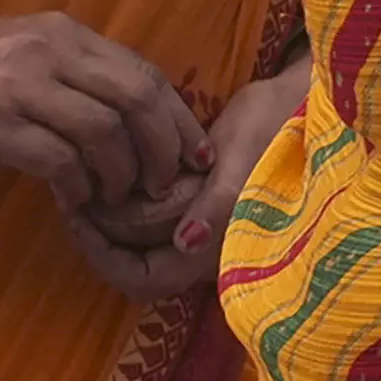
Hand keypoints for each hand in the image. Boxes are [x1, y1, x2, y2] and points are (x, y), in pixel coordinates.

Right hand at [0, 12, 205, 216]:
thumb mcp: (15, 54)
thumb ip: (70, 76)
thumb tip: (125, 121)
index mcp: (62, 32)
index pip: (145, 72)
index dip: (179, 118)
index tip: (195, 155)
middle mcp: (48, 51)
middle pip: (139, 101)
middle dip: (165, 151)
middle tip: (166, 187)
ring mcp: (20, 86)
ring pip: (106, 135)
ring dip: (122, 177)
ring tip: (115, 198)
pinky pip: (60, 163)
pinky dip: (78, 189)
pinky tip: (73, 201)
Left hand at [60, 58, 308, 298]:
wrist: (303, 100)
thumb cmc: (277, 128)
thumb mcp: (244, 158)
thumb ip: (218, 204)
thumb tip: (187, 242)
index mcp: (223, 250)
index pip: (144, 279)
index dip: (104, 257)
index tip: (80, 215)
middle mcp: (210, 253)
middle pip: (138, 270)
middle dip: (103, 240)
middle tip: (77, 198)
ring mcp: (206, 234)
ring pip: (143, 249)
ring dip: (113, 225)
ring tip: (91, 185)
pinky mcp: (203, 212)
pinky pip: (154, 226)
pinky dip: (129, 210)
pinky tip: (117, 178)